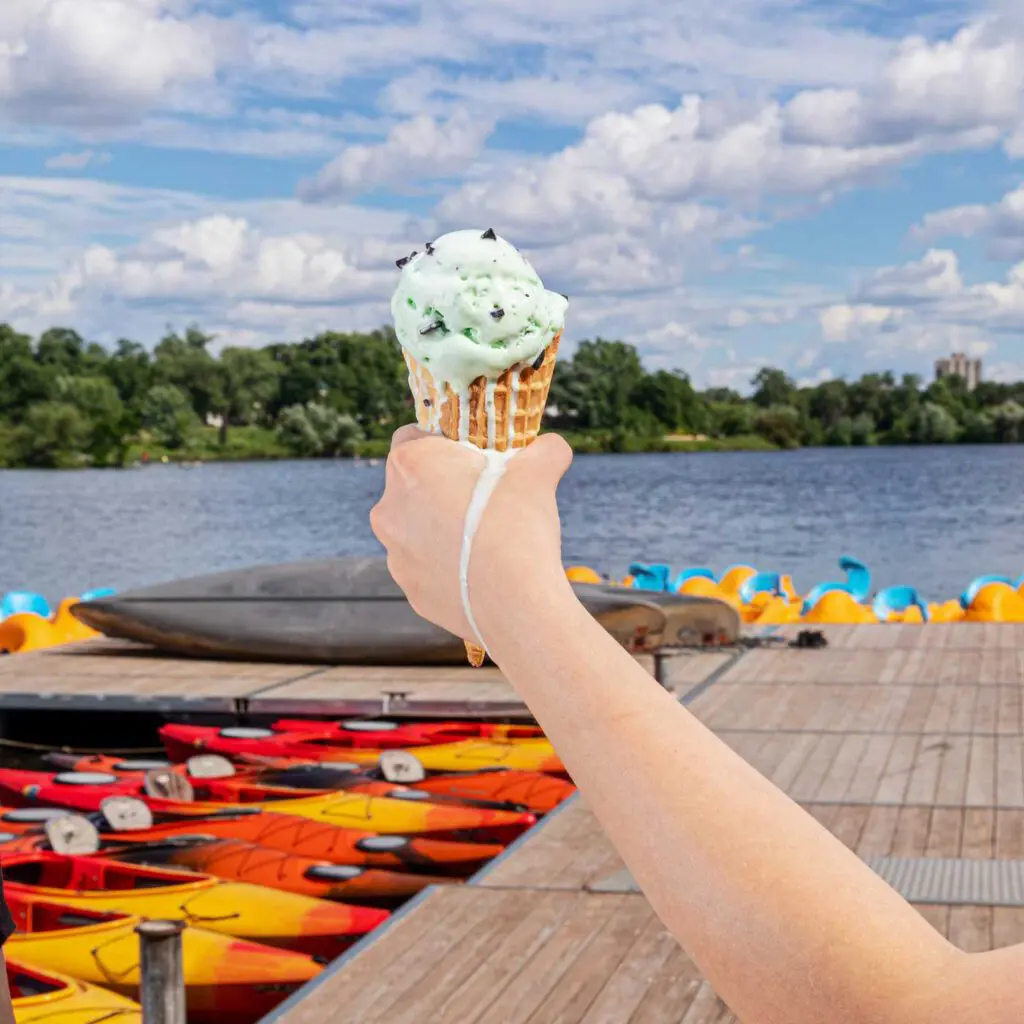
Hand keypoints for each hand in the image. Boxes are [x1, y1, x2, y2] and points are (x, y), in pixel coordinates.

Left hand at [370, 426, 572, 647]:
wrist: (515, 603)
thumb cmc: (518, 525)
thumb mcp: (539, 471)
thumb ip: (543, 449)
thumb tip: (551, 447)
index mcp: (410, 465)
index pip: (411, 437)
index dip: (442, 444)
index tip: (471, 457)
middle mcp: (389, 508)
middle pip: (412, 486)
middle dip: (442, 488)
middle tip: (484, 497)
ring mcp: (396, 554)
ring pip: (416, 530)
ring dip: (442, 529)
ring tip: (484, 539)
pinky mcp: (411, 590)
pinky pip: (426, 569)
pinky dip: (447, 567)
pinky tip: (480, 571)